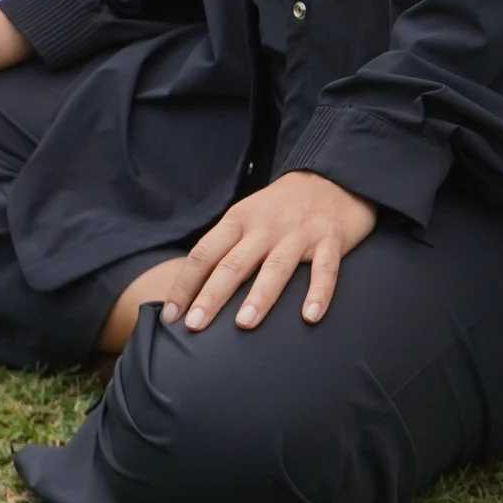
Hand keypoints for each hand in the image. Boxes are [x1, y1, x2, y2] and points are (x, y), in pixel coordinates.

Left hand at [162, 171, 376, 331]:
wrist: (332, 177)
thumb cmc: (282, 207)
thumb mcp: (249, 216)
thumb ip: (227, 247)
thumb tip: (194, 289)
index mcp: (239, 219)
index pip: (204, 253)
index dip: (185, 284)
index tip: (170, 315)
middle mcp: (266, 226)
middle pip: (234, 263)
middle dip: (212, 295)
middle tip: (195, 326)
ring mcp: (299, 233)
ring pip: (276, 266)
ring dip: (259, 296)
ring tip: (244, 323)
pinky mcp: (330, 239)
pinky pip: (325, 269)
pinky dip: (319, 292)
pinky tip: (311, 316)